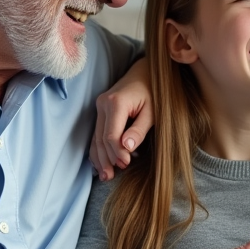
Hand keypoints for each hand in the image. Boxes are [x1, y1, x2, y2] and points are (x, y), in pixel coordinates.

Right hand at [91, 57, 152, 180]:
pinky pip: (96, 133)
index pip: (111, 135)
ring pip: (96, 137)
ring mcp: (99, 106)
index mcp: (116, 103)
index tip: (126, 164)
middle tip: (113, 176)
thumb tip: (127, 147)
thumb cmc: (153, 92)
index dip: (117, 153)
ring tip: (105, 176)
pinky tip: (100, 164)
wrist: (146, 72)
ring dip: (99, 158)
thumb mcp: (152, 111)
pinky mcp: (100, 110)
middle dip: (107, 159)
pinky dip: (98, 149)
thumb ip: (139, 129)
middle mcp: (103, 104)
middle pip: (101, 138)